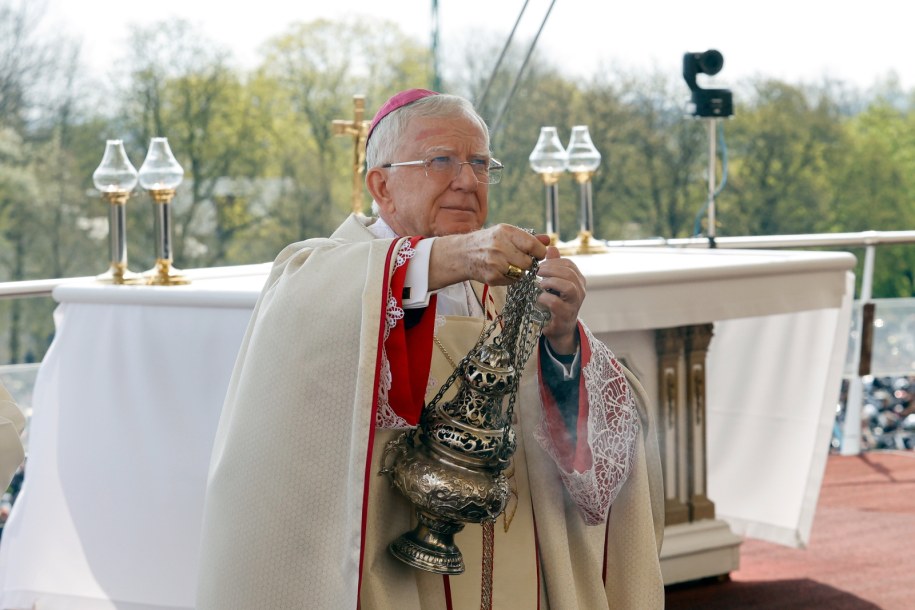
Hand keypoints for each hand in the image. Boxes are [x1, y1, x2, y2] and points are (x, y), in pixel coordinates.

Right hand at [429, 224, 549, 288]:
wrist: (463, 254)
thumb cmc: (488, 241)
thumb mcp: (505, 233)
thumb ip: (528, 238)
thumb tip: (548, 240)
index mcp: (505, 232)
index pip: (533, 245)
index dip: (539, 252)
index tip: (537, 253)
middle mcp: (500, 247)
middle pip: (528, 262)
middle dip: (527, 263)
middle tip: (519, 259)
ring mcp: (495, 263)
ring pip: (521, 273)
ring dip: (519, 271)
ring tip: (509, 264)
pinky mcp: (492, 277)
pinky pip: (511, 281)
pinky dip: (509, 278)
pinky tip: (500, 270)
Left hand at [536, 246, 585, 353]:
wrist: (559, 329)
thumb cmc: (555, 304)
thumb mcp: (554, 283)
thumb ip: (554, 266)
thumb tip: (551, 247)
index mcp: (578, 280)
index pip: (569, 264)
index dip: (553, 262)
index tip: (540, 265)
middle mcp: (580, 291)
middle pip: (569, 273)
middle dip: (550, 269)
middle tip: (537, 272)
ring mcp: (574, 304)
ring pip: (568, 287)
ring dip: (550, 282)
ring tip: (539, 284)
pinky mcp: (565, 316)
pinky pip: (556, 303)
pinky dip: (544, 298)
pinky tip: (538, 298)